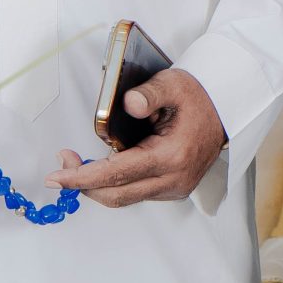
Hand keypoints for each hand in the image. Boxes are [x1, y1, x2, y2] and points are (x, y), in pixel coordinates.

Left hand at [49, 68, 226, 205]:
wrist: (225, 110)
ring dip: (98, 185)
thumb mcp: (174, 84)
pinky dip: (116, 184)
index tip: (56, 177)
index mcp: (172, 156)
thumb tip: (127, 104)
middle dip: (83, 184)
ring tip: (80, 162)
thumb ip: (150, 93)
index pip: (118, 174)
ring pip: (124, 197)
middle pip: (116, 195)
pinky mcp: (174, 190)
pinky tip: (107, 166)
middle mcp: (174, 179)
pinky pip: (136, 193)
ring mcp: (175, 188)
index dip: (82, 177)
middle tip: (62, 165)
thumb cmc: (198, 97)